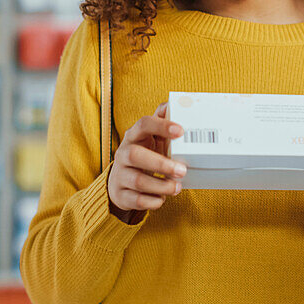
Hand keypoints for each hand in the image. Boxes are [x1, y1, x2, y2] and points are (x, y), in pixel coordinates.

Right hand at [107, 102, 187, 221]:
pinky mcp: (121, 195)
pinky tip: (163, 198)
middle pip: (135, 155)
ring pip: (138, 181)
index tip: (181, 131)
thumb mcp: (151, 138)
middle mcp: (123, 154)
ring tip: (177, 187)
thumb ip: (162, 121)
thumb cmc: (145, 155)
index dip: (161, 126)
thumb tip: (174, 103)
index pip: (143, 124)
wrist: (121, 183)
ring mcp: (120, 175)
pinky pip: (137, 200)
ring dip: (161, 185)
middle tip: (183, 170)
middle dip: (160, 163)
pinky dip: (154, 201)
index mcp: (133, 136)